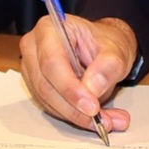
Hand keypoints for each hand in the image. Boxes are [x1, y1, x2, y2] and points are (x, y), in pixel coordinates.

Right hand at [18, 14, 136, 135]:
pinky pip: (51, 107)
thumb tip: (93, 88)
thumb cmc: (104, 42)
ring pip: (47, 100)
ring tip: (106, 120)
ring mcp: (33, 68)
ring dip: (76, 116)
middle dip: (74, 108)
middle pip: (45, 85)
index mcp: (49, 29)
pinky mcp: (37, 86)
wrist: (102, 48)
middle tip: (101, 120)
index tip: (91, 106)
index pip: (52, 62)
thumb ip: (108, 66)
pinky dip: (73, 116)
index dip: (70, 88)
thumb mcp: (116, 50)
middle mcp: (34, 47)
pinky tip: (94, 118)